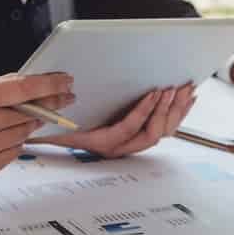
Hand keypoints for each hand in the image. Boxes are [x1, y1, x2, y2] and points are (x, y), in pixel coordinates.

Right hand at [0, 73, 74, 179]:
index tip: (67, 83)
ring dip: (28, 125)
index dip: (50, 86)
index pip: (23, 90)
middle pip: (28, 114)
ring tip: (22, 119)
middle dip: (47, 107)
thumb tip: (34, 88)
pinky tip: (0, 137)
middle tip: (63, 100)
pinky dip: (13, 143)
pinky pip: (13, 153)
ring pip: (23, 134)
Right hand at [34, 83, 195, 157]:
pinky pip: (165, 128)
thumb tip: (45, 113)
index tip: (154, 92)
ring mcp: (132, 144)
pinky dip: (178, 113)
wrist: (61, 147)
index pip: (128, 128)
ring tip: (186, 89)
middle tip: (176, 87)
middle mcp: (121, 147)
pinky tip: (188, 99)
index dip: (143, 111)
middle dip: (166, 109)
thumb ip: (50, 122)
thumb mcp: (52, 128)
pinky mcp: (140, 137)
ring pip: (162, 132)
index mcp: (102, 143)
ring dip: (176, 110)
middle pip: (152, 132)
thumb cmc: (58, 132)